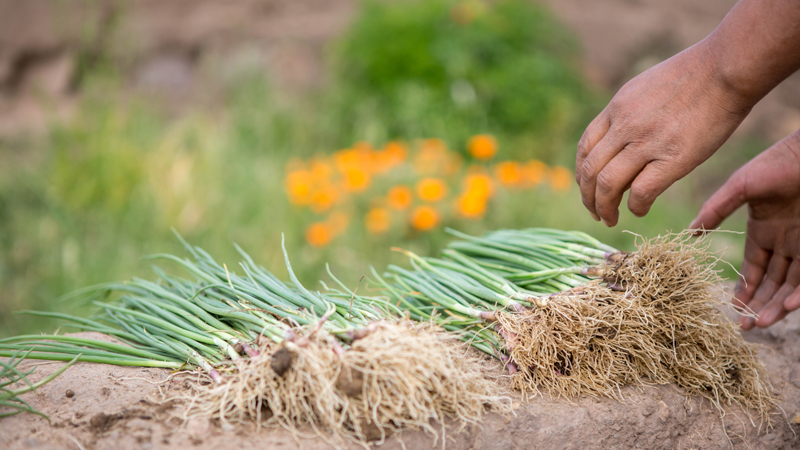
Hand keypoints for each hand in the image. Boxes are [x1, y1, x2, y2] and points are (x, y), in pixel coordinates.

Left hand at [576, 41, 750, 225]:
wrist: (726, 68)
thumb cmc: (695, 75)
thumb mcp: (646, 88)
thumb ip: (629, 115)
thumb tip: (621, 143)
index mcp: (617, 108)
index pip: (584, 147)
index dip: (581, 174)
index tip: (586, 188)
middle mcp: (624, 125)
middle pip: (590, 170)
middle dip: (587, 197)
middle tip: (594, 212)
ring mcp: (646, 141)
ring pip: (607, 185)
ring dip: (604, 208)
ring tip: (609, 219)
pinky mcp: (673, 158)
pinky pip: (641, 192)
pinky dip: (636, 206)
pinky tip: (639, 210)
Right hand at [691, 130, 799, 329]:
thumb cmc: (775, 164)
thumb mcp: (739, 188)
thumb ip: (715, 211)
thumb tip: (690, 232)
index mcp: (763, 230)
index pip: (754, 269)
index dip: (744, 289)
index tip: (734, 309)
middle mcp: (785, 242)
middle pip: (772, 283)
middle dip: (759, 305)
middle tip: (746, 327)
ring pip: (790, 285)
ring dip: (776, 306)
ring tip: (762, 323)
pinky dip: (799, 294)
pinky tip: (786, 306)